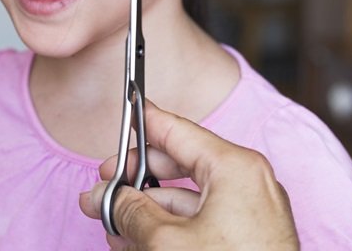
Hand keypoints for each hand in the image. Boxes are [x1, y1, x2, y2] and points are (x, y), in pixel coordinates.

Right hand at [79, 101, 298, 249]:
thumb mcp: (165, 241)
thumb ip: (129, 210)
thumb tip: (106, 197)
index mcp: (234, 167)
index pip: (175, 129)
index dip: (141, 122)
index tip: (121, 113)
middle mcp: (247, 184)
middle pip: (176, 165)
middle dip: (133, 181)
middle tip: (100, 191)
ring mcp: (251, 215)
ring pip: (184, 200)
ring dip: (144, 212)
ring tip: (111, 228)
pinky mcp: (248, 242)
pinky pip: (200, 223)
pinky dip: (167, 230)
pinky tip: (136, 245)